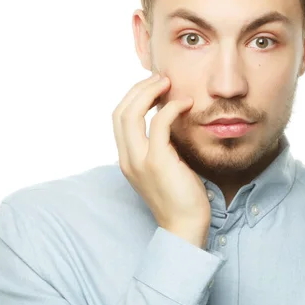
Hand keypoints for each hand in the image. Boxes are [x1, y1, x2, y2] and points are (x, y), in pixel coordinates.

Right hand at [112, 73, 210, 247]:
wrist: (185, 226)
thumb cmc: (181, 196)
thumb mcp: (164, 166)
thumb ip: (160, 144)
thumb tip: (169, 118)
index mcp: (126, 159)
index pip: (118, 118)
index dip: (133, 97)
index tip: (154, 86)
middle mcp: (127, 158)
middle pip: (119, 111)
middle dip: (138, 89)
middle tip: (160, 78)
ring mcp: (139, 160)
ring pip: (130, 113)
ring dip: (149, 92)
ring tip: (168, 83)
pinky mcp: (157, 161)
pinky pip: (158, 123)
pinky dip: (170, 107)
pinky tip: (185, 103)